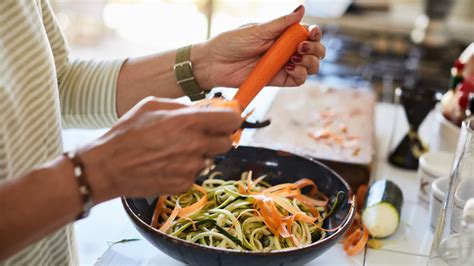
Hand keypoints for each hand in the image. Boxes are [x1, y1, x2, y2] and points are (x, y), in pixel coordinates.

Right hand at [78, 97, 240, 201]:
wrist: (108, 167)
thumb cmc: (127, 132)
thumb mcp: (152, 105)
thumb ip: (182, 106)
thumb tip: (202, 109)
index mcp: (188, 122)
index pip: (232, 120)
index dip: (231, 118)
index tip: (225, 119)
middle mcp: (194, 145)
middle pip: (227, 143)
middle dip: (217, 137)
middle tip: (201, 135)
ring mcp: (190, 167)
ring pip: (211, 159)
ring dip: (200, 154)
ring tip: (176, 150)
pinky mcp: (184, 184)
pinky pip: (196, 174)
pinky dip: (187, 168)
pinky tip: (168, 163)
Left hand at [196, 5, 324, 88]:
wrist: (214, 63)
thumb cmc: (231, 42)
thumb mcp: (258, 30)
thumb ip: (282, 23)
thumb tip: (302, 8)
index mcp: (283, 34)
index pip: (308, 33)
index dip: (315, 34)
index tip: (312, 33)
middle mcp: (286, 49)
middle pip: (314, 51)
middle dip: (315, 49)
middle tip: (301, 48)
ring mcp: (283, 65)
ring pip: (310, 66)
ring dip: (310, 62)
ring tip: (295, 59)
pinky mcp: (278, 80)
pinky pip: (298, 80)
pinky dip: (300, 74)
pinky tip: (290, 68)